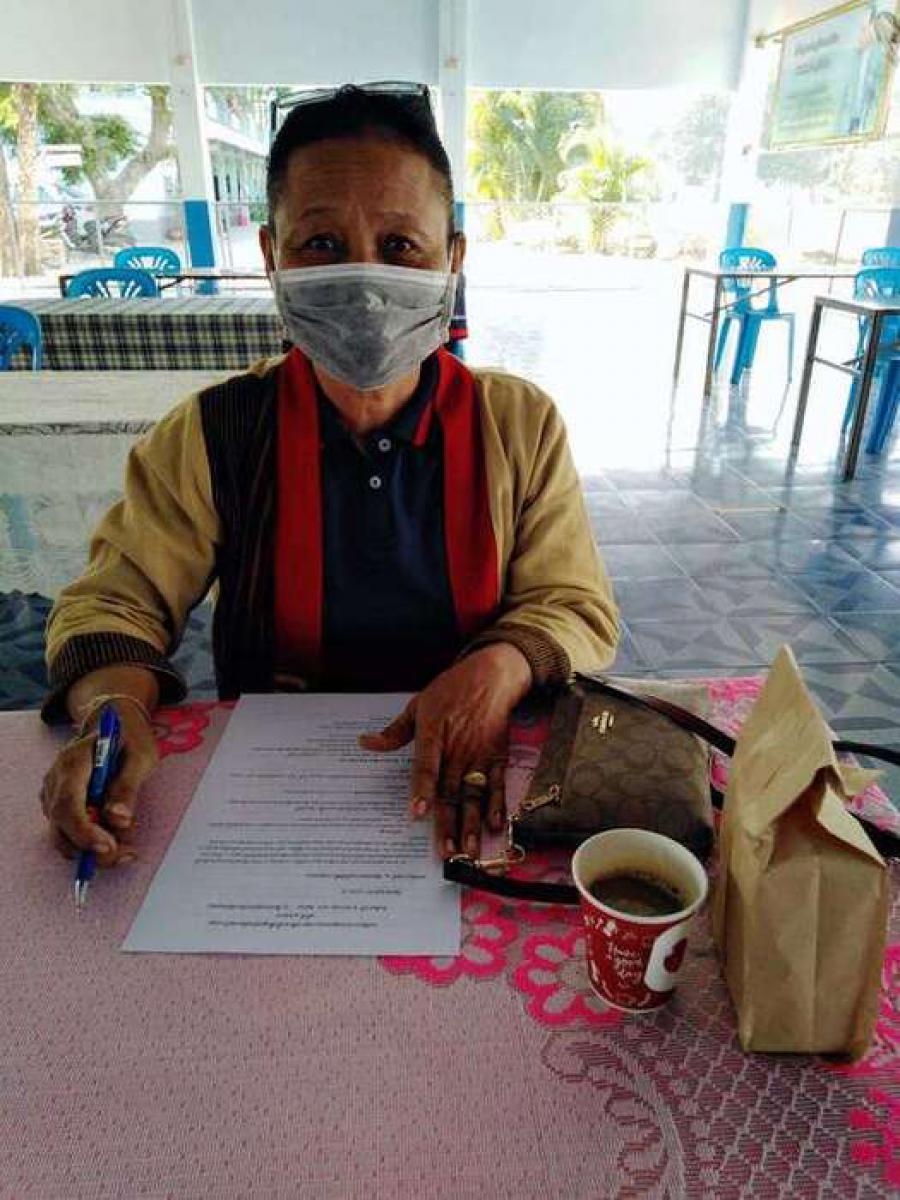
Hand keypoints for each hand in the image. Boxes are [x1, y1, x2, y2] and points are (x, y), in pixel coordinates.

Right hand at [39, 698, 158, 868]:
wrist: (117, 725)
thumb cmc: (130, 739)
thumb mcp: (140, 757)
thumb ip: (128, 786)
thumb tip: (118, 819)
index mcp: (73, 762)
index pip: (68, 804)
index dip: (84, 831)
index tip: (108, 846)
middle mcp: (56, 781)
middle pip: (61, 826)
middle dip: (92, 849)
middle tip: (126, 854)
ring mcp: (54, 795)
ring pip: (64, 836)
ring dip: (95, 850)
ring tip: (128, 848)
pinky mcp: (61, 807)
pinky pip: (70, 833)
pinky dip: (93, 843)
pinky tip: (118, 839)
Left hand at [359, 643, 531, 858]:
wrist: (491, 676)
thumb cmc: (450, 690)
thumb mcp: (417, 705)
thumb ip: (394, 732)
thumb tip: (365, 743)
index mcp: (433, 735)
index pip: (427, 767)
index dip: (423, 790)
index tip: (418, 813)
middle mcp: (457, 749)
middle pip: (451, 791)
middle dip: (449, 824)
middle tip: (446, 853)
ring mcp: (479, 755)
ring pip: (474, 794)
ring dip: (472, 824)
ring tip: (469, 850)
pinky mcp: (497, 757)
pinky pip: (498, 784)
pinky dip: (498, 804)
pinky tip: (495, 825)